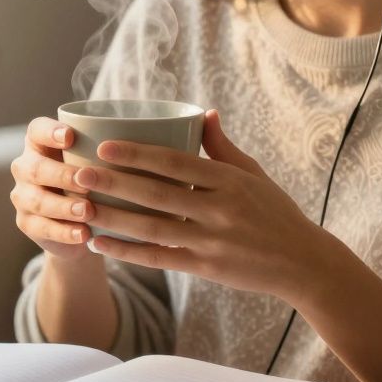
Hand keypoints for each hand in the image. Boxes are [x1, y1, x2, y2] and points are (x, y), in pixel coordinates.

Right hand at [9, 117, 97, 260]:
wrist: (83, 225)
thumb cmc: (94, 182)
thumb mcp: (98, 163)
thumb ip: (106, 152)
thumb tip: (144, 139)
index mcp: (40, 144)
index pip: (37, 130)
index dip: (50, 132)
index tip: (70, 136)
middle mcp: (25, 167)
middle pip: (35, 168)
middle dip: (61, 175)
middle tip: (85, 182)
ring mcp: (23, 197)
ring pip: (37, 201)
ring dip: (64, 206)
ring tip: (88, 211)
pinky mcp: (27, 223)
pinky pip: (42, 228)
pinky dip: (64, 232)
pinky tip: (84, 234)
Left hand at [79, 109, 339, 298]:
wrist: (303, 263)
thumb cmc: (276, 213)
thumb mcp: (254, 175)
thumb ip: (223, 148)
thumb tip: (202, 113)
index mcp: (229, 181)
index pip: (175, 163)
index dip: (138, 154)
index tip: (105, 146)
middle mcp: (219, 210)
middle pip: (156, 195)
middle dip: (115, 183)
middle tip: (79, 173)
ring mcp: (211, 242)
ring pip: (152, 229)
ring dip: (112, 218)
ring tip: (81, 207)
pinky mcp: (206, 268)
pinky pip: (159, 258)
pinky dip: (127, 252)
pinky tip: (99, 243)